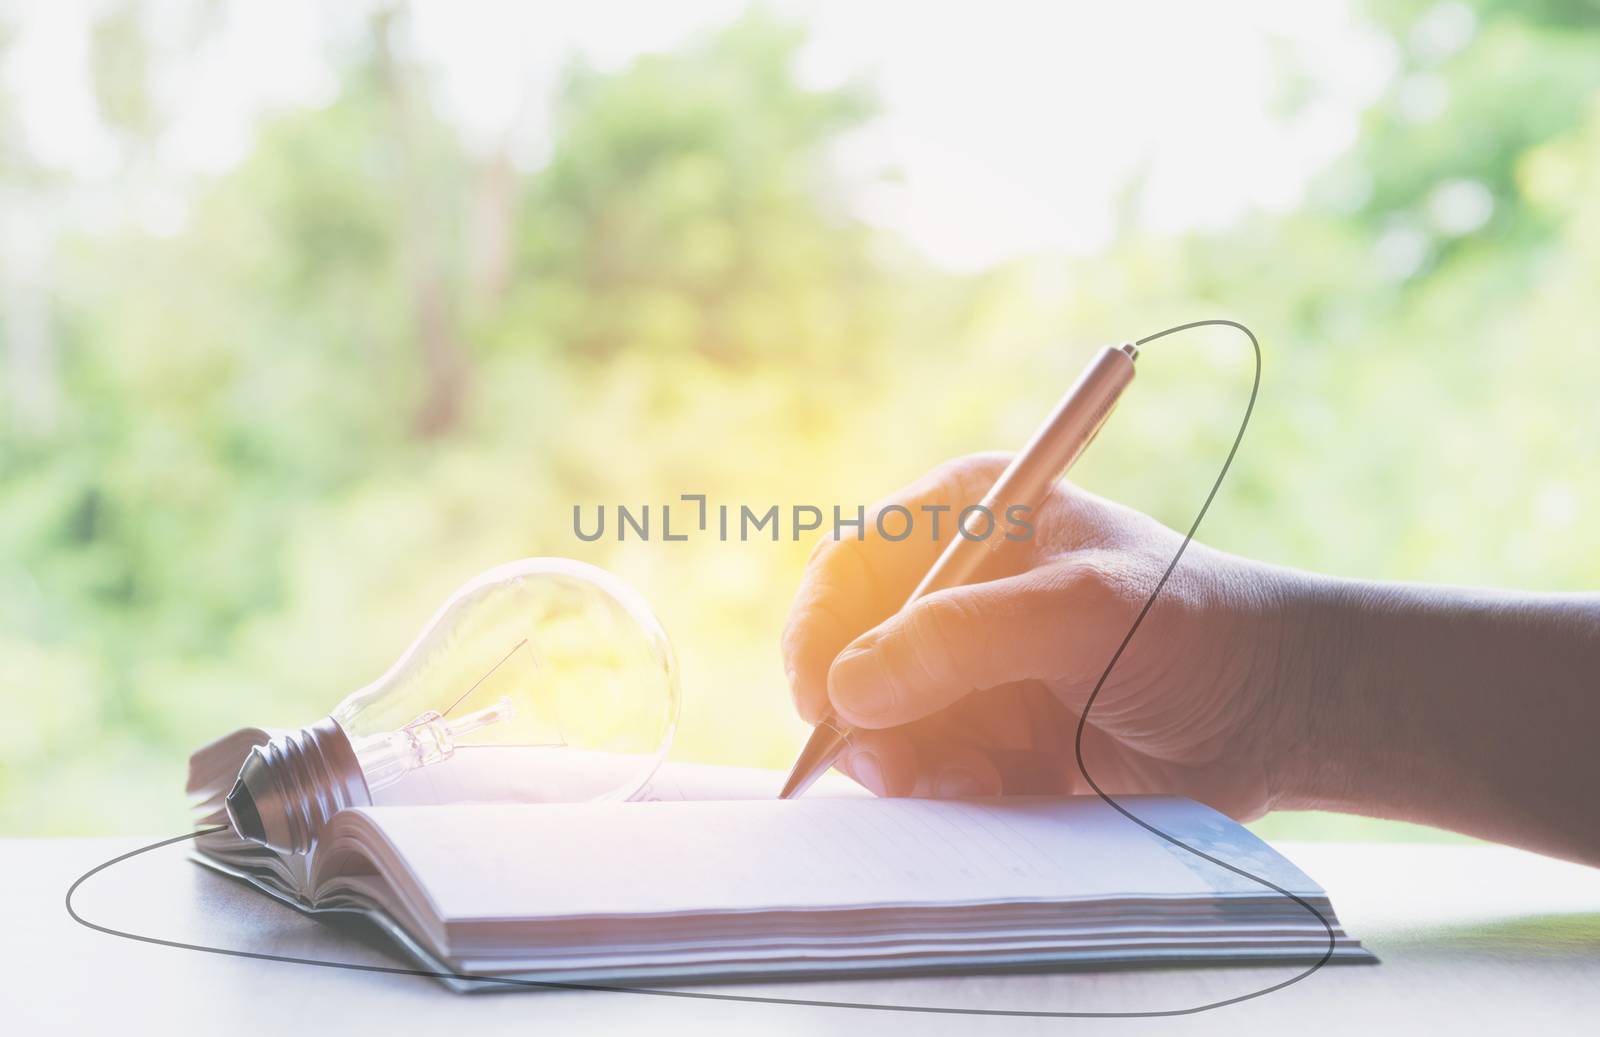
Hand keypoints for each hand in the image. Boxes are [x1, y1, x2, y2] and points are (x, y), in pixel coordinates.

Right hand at [781, 453, 1314, 819]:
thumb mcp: (1082, 610)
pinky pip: (923, 771)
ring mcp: (964, 669)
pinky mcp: (984, 737)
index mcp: (967, 517)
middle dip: (861, 715)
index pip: (849, 563)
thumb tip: (850, 687)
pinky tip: (998, 790)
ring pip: (876, 723)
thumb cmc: (1193, 626)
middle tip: (893, 767)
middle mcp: (952, 590)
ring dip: (907, 762)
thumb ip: (964, 639)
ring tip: (973, 780)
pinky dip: (944, 791)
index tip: (820, 698)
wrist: (1274, 712)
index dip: (819, 628)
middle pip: (847, 653)